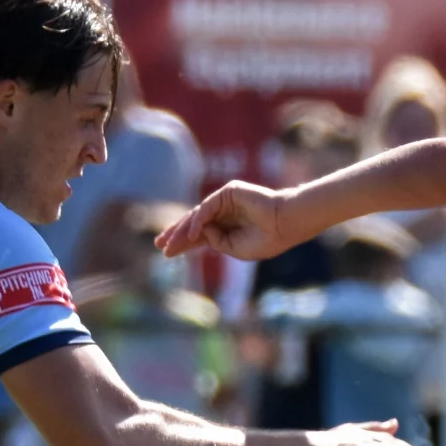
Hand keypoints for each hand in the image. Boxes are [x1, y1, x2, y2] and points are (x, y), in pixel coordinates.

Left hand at [157, 182, 292, 261]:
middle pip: (193, 223)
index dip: (183, 243)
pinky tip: (193, 235)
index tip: (166, 252)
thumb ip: (215, 241)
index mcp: (226, 228)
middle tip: (159, 244)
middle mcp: (223, 213)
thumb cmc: (266, 239)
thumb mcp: (235, 249)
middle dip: (176, 234)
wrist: (285, 224)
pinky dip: (199, 221)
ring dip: (182, 230)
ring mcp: (224, 202)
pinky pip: (207, 208)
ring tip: (169, 243)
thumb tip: (197, 233)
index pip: (199, 235)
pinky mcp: (228, 192)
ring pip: (197, 215)